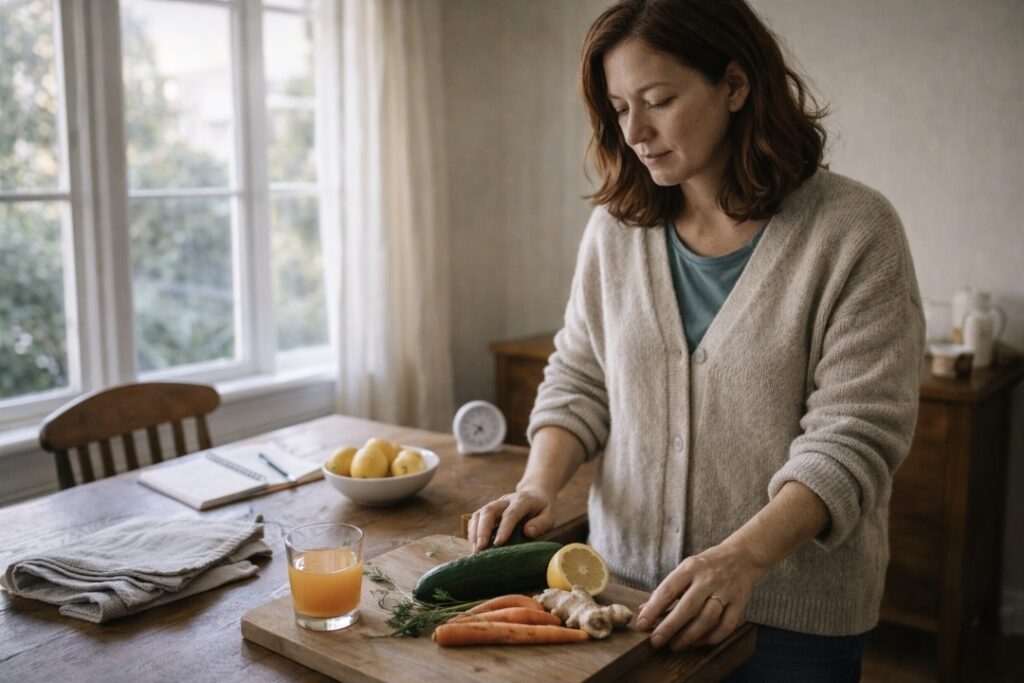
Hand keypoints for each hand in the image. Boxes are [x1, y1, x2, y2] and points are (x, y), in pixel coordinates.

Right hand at [467, 487, 555, 551]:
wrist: (535, 492)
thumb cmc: (543, 508)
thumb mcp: (550, 515)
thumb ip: (541, 524)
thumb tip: (528, 532)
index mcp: (523, 501)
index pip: (511, 513)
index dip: (503, 528)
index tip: (498, 543)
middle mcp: (506, 500)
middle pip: (489, 510)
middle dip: (482, 530)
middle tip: (479, 549)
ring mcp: (496, 504)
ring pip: (480, 513)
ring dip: (474, 531)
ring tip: (475, 549)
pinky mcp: (489, 510)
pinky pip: (477, 517)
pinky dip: (472, 530)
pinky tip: (473, 544)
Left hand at [635, 540, 765, 649]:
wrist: (742, 556)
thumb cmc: (707, 566)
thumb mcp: (685, 569)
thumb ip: (667, 590)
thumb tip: (643, 610)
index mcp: (690, 567)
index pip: (669, 589)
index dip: (653, 608)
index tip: (642, 624)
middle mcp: (708, 579)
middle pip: (688, 606)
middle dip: (670, 627)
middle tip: (656, 642)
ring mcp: (725, 591)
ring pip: (707, 618)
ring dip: (690, 635)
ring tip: (675, 646)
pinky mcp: (739, 603)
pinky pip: (726, 625)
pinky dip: (712, 637)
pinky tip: (699, 643)